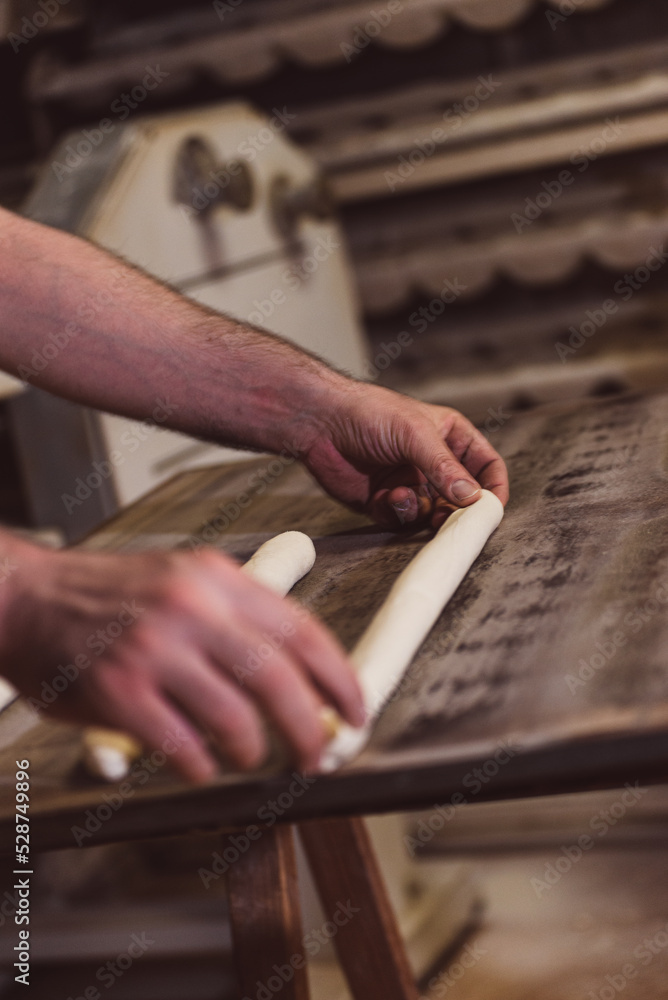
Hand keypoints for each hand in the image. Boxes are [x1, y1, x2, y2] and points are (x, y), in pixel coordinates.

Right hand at [0, 539, 363, 781]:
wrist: (30, 598)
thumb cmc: (107, 595)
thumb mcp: (182, 580)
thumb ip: (237, 617)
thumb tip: (298, 675)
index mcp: (216, 578)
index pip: (302, 630)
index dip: (339, 677)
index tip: (354, 708)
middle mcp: (191, 608)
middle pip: (279, 679)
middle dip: (309, 728)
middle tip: (317, 755)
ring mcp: (154, 649)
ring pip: (236, 718)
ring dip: (253, 750)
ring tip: (249, 755)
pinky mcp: (121, 692)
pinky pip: (183, 746)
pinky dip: (202, 765)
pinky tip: (200, 764)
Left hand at [302, 382, 509, 528]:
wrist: (320, 422)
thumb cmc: (369, 413)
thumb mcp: (415, 435)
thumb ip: (445, 468)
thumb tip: (472, 498)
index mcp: (450, 438)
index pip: (486, 466)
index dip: (493, 488)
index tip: (491, 508)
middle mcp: (433, 463)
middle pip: (462, 498)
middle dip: (457, 511)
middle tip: (450, 519)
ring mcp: (410, 482)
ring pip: (433, 513)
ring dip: (422, 510)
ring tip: (403, 495)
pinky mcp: (386, 500)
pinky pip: (403, 518)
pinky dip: (398, 512)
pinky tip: (387, 496)